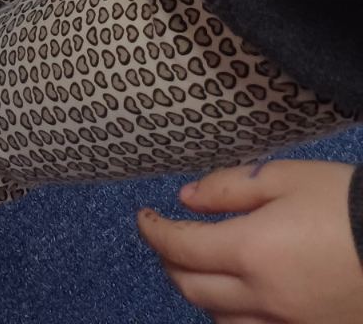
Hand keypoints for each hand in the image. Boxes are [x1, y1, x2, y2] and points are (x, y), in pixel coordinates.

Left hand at [138, 160, 362, 323]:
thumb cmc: (346, 202)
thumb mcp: (284, 177)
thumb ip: (229, 187)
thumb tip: (186, 199)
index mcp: (251, 252)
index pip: (181, 248)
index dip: (154, 231)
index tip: (143, 217)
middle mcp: (263, 298)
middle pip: (193, 289)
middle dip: (171, 263)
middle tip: (166, 239)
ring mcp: (289, 323)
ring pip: (222, 320)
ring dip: (202, 294)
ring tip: (201, 266)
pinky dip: (237, 316)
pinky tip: (241, 296)